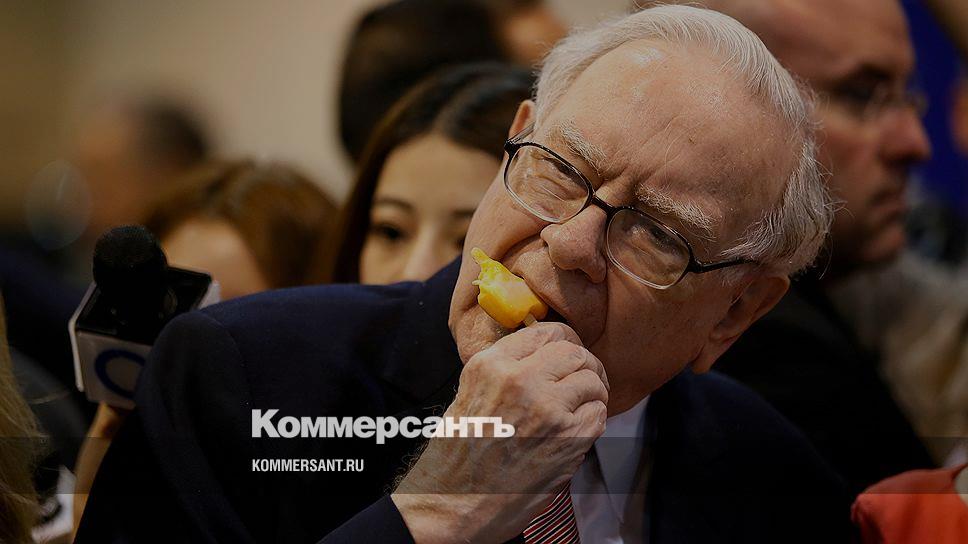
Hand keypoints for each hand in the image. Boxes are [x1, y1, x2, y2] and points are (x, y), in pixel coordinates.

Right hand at [392, 322, 608, 543]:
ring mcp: (547, 409)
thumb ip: (504, 370)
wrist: (453, 504)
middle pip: (574, 352)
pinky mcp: (567, 439)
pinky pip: (598, 414)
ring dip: (593, 392)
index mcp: (491, 365)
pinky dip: (594, 419)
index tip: (568, 353)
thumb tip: (543, 357)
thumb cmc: (457, 456)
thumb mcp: (470, 394)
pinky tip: (579, 428)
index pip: (545, 332)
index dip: (564, 342)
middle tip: (584, 377)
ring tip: (583, 404)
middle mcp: (519, 380)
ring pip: (592, 380)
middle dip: (584, 364)